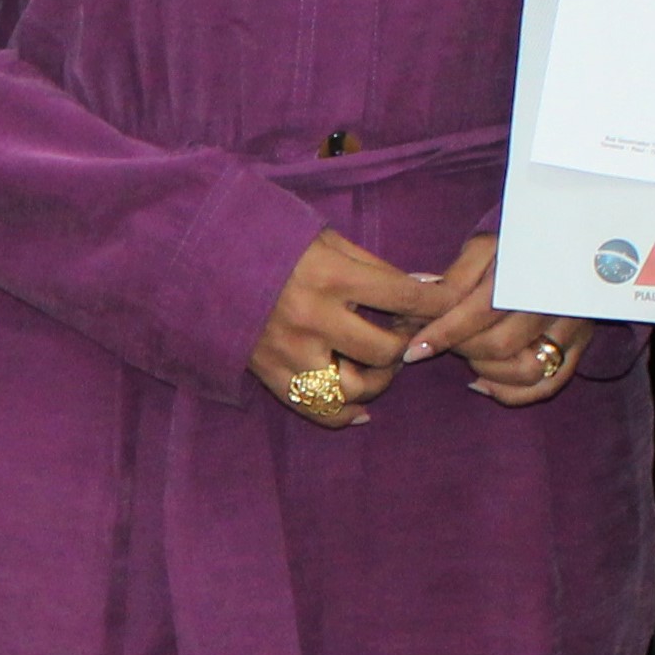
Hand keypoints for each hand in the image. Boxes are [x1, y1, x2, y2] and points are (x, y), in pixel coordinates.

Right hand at [248, 226, 438, 427]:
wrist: (202, 259)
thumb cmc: (271, 242)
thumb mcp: (325, 240)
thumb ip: (376, 267)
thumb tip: (428, 286)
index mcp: (329, 276)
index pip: (403, 296)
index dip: (437, 302)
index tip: (452, 302)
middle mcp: (312, 318)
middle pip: (385, 350)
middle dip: (405, 344)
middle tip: (404, 334)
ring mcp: (290, 351)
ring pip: (355, 388)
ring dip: (379, 381)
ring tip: (379, 365)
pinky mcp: (271, 373)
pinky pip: (317, 409)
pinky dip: (345, 414)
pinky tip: (361, 408)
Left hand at [399, 231, 589, 405]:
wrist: (564, 249)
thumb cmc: (513, 251)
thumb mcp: (483, 249)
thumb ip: (454, 275)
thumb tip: (418, 292)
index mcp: (529, 270)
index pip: (481, 310)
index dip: (444, 333)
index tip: (414, 349)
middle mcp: (555, 300)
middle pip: (501, 345)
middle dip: (463, 349)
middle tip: (443, 343)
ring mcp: (573, 326)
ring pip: (526, 370)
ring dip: (486, 371)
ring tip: (468, 356)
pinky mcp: (580, 347)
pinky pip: (546, 386)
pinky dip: (510, 393)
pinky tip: (484, 382)